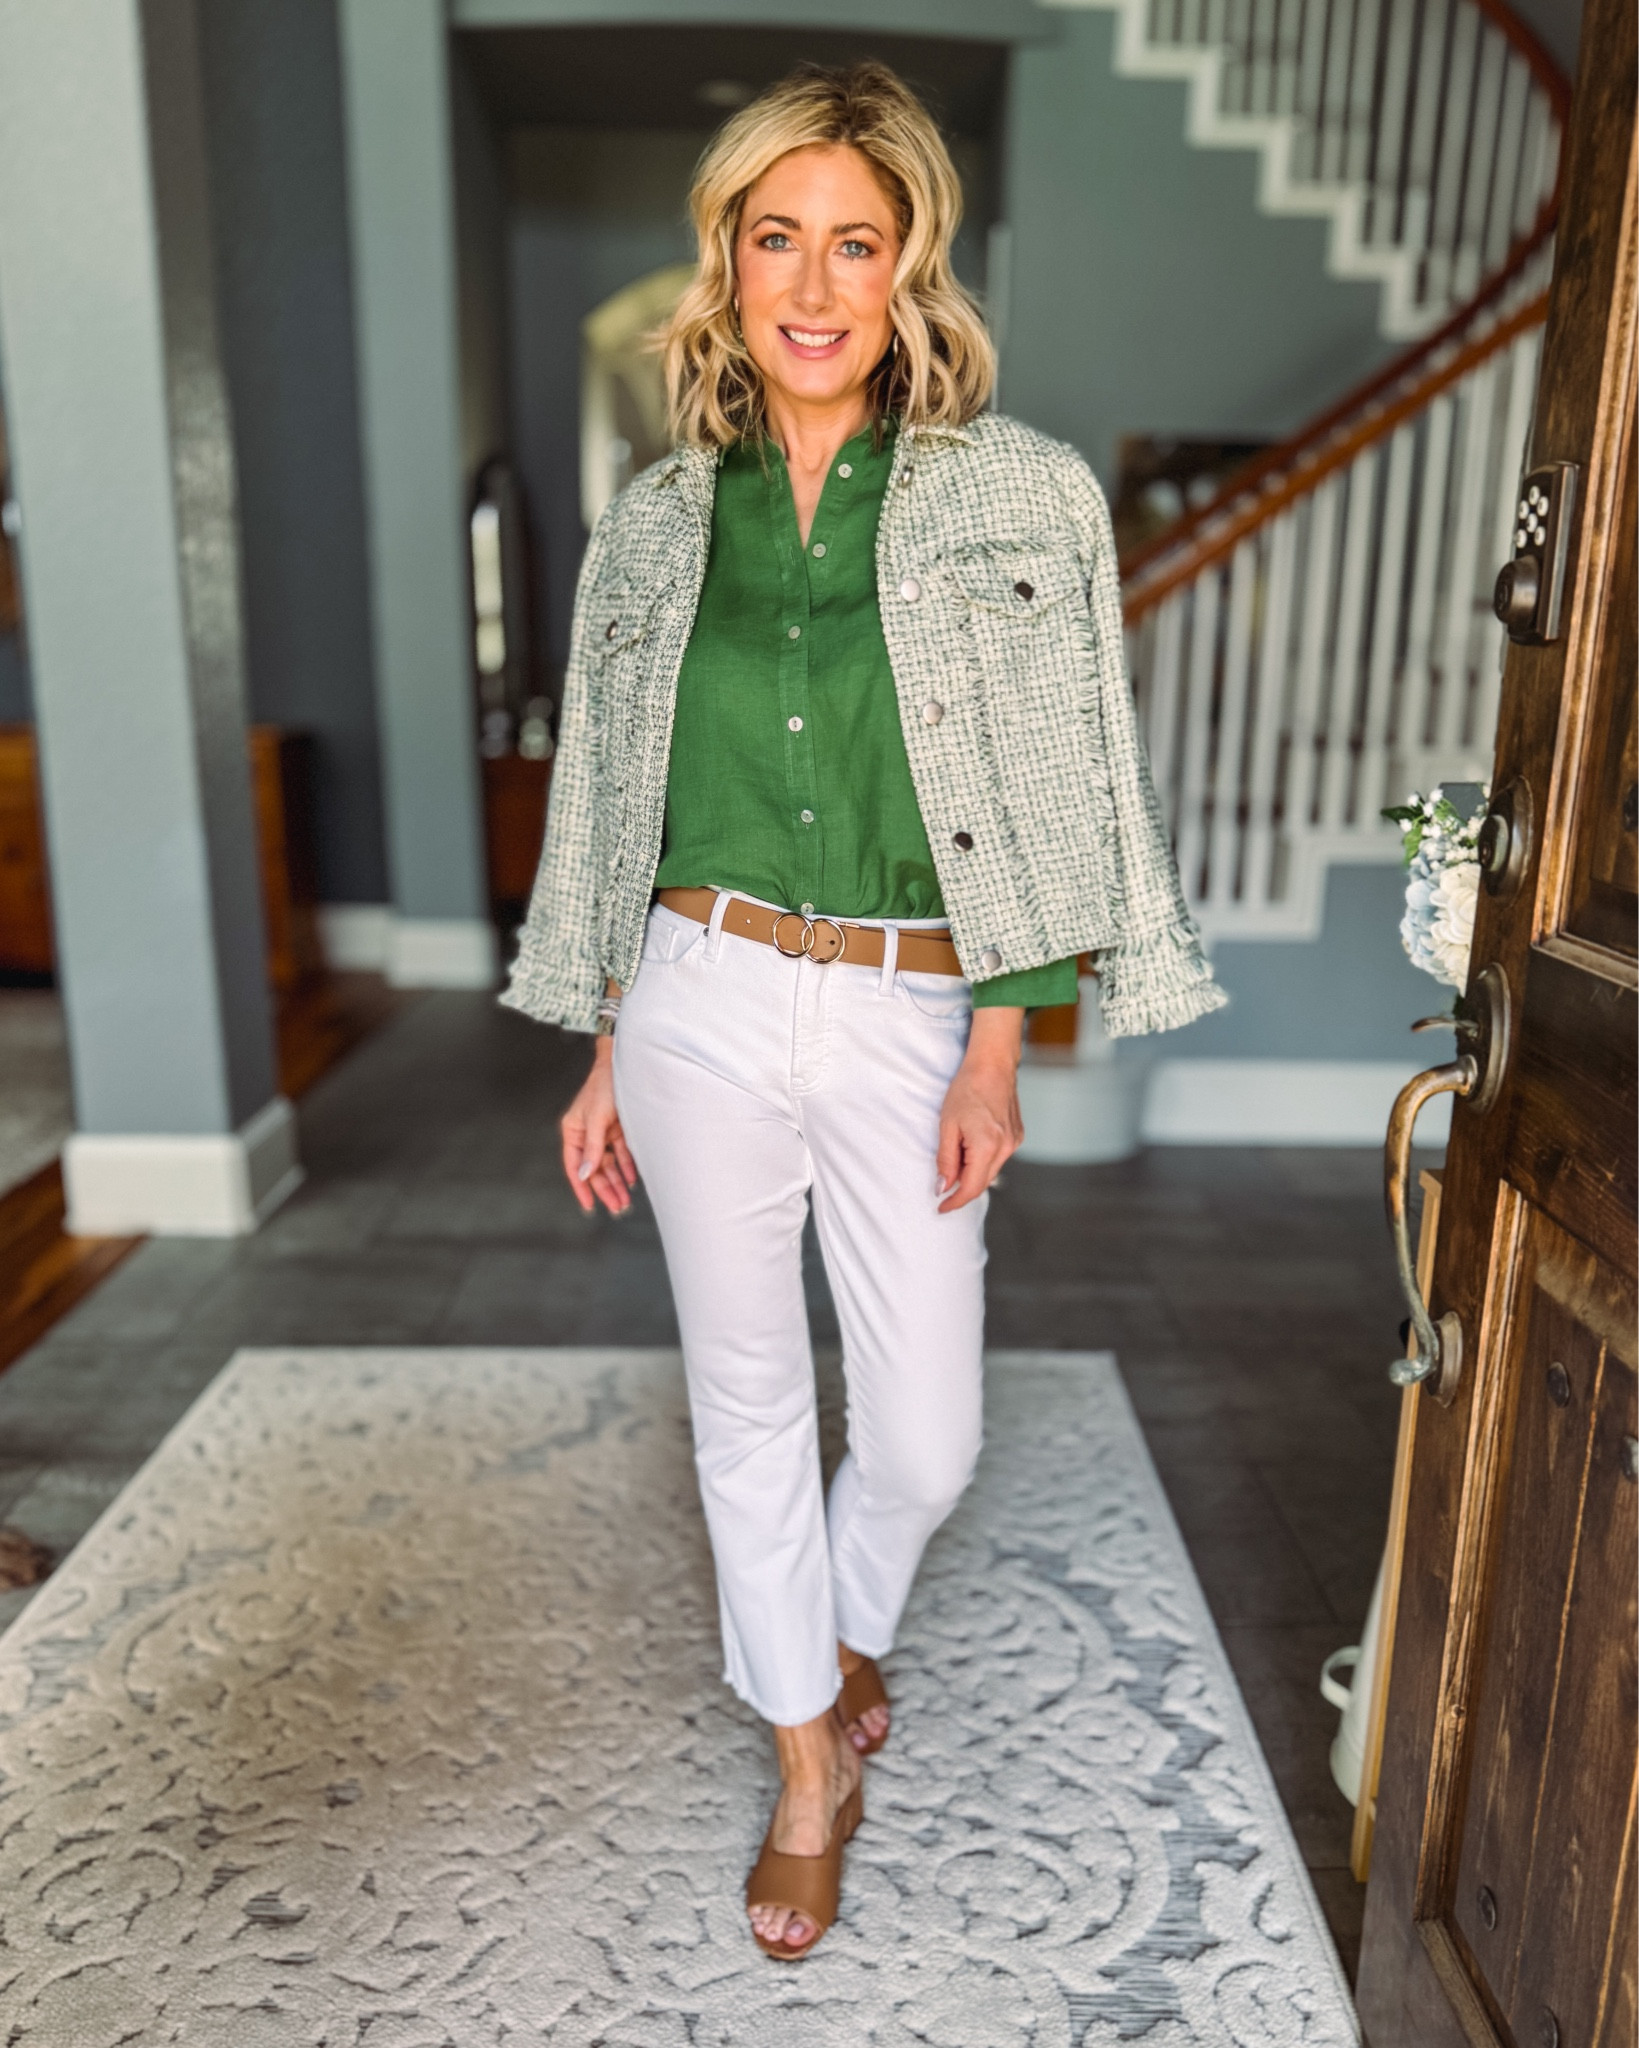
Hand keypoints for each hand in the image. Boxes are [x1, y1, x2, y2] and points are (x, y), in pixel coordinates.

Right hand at [561, 1038, 638, 1214]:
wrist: (627, 1065)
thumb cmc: (605, 1087)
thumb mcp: (596, 1119)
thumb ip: (592, 1148)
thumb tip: (584, 1174)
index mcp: (573, 1131)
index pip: (574, 1166)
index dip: (581, 1188)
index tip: (590, 1206)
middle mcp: (587, 1134)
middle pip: (594, 1169)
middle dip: (605, 1189)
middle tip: (617, 1208)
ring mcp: (603, 1133)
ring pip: (609, 1164)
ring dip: (617, 1183)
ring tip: (626, 1201)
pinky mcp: (619, 1130)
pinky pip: (622, 1154)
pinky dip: (627, 1167)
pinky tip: (632, 1181)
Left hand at [936, 1007, 1023, 1212]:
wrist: (992, 1065)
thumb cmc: (966, 1090)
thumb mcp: (947, 1125)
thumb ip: (945, 1159)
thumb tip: (943, 1186)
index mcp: (987, 1146)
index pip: (971, 1188)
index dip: (954, 1201)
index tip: (940, 1207)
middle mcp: (1006, 1148)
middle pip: (982, 1183)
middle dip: (961, 1189)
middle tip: (942, 1188)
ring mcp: (1014, 1142)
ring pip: (991, 1171)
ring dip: (972, 1173)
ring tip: (955, 1158)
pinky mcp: (1018, 1136)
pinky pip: (998, 1158)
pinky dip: (983, 1161)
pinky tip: (971, 1147)